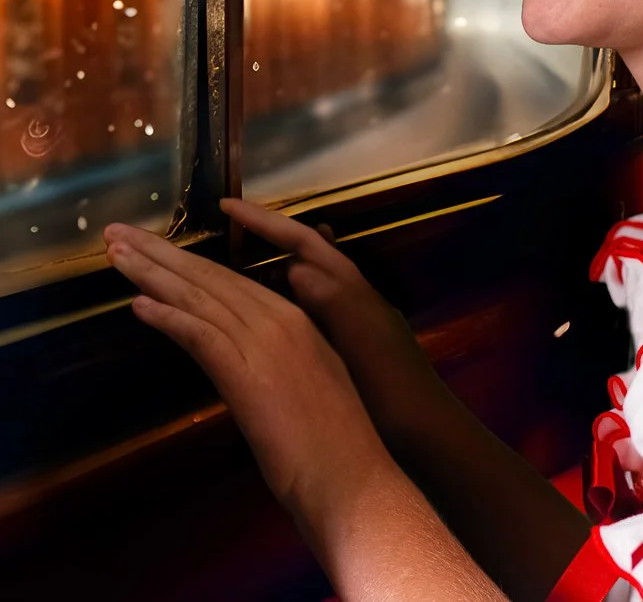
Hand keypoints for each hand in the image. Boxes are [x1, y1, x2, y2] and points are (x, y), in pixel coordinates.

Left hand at [101, 216, 388, 521]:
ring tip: (115, 254)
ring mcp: (264, 344)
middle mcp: (279, 320)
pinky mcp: (247, 374)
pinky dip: (168, 317)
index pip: (229, 279)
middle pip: (208, 277)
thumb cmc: (336, 443)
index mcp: (296, 321)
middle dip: (158, 252)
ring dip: (150, 273)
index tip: (150, 245)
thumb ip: (279, 362)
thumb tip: (248, 358)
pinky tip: (137, 304)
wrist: (353, 478)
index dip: (185, 260)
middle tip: (115, 233)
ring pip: (199, 297)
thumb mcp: (310, 385)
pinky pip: (200, 335)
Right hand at [218, 197, 452, 449]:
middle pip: (299, 253)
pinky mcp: (342, 351)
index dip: (264, 222)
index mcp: (350, 289)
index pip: (302, 240)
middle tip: (216, 236)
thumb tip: (294, 268)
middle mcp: (348, 296)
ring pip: (298, 284)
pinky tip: (254, 316)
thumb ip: (334, 302)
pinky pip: (300, 316)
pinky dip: (276, 306)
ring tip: (220, 269)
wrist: (426, 435)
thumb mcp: (363, 344)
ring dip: (263, 271)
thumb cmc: (394, 391)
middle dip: (260, 239)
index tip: (225, 205)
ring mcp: (346, 323)